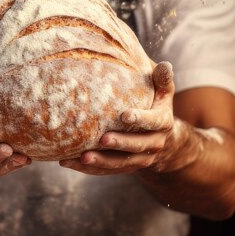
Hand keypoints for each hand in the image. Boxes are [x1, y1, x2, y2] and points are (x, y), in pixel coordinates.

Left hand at [59, 61, 174, 174]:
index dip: (140, 119)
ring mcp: (141, 158)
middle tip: (102, 139)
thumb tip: (165, 64)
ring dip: (101, 162)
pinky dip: (89, 169)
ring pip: (121, 163)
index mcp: (163, 122)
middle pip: (137, 147)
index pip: (153, 122)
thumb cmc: (155, 101)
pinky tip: (69, 162)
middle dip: (120, 144)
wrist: (160, 132)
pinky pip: (108, 170)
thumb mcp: (162, 89)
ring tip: (83, 157)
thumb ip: (162, 78)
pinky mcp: (127, 166)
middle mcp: (154, 143)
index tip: (124, 115)